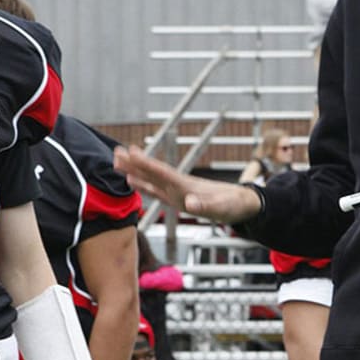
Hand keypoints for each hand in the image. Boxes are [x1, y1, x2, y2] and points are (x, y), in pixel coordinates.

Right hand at [114, 145, 261, 223]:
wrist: (243, 205)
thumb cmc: (234, 205)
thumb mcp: (221, 208)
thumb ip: (205, 205)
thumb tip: (189, 203)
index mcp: (186, 186)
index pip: (162, 172)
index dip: (146, 163)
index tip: (130, 152)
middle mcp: (179, 186)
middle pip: (152, 172)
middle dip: (134, 163)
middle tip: (115, 152)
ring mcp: (178, 191)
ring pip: (152, 179)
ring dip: (135, 171)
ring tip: (118, 163)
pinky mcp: (179, 198)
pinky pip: (156, 190)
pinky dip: (143, 185)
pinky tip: (133, 182)